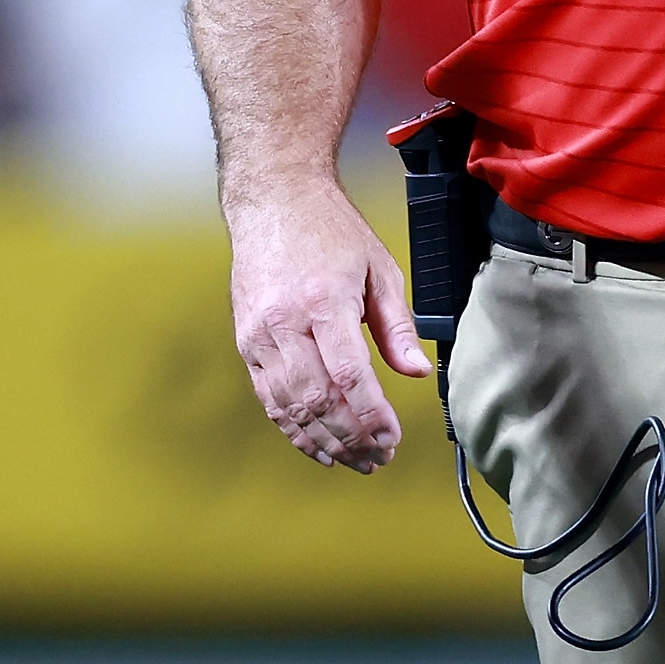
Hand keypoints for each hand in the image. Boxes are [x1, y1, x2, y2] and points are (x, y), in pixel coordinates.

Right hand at [224, 178, 431, 472]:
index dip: (371, 415)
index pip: (348, 376)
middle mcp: (285, 324)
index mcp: (323, 303)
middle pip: (316, 400)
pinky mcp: (246, 342)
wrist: (274, 202)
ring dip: (322, 441)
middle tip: (379, 459)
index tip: (393, 438)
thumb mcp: (380, 268)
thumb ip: (397, 326)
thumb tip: (418, 373)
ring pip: (288, 407)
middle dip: (350, 438)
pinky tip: (318, 445)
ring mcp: (259, 336)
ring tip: (355, 461)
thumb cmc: (332, 232)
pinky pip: (269, 398)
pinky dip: (292, 428)